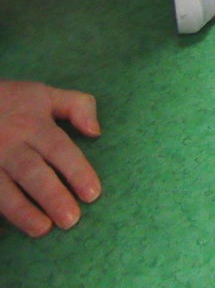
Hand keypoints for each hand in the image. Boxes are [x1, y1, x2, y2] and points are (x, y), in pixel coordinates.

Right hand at [0, 80, 100, 236]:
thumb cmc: (10, 101)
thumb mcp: (45, 94)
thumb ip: (78, 106)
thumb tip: (96, 131)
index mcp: (33, 124)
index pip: (59, 149)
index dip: (77, 172)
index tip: (93, 194)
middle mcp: (9, 143)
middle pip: (32, 172)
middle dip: (51, 196)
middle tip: (71, 220)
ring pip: (3, 188)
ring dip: (22, 211)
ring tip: (42, 230)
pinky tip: (6, 229)